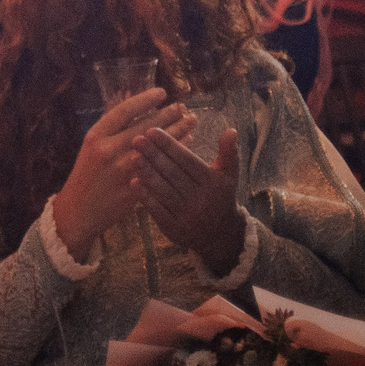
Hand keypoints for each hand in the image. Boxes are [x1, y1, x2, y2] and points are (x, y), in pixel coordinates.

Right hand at [53, 88, 186, 257]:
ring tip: (191, 121)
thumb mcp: (92, 146)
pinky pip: (161, 166)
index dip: (145, 100)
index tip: (163, 92)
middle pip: (144, 127)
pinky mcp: (134, 187)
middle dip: (168, 115)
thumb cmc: (87, 174)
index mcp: (96, 136)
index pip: (123, 111)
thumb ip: (112, 130)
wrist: (79, 209)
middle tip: (185, 107)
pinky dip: (175, 153)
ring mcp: (122, 170)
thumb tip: (138, 107)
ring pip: (156, 147)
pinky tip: (188, 144)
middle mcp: (108, 150)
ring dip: (177, 132)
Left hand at [137, 120, 244, 275]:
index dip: (169, 145)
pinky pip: (157, 210)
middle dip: (154, 155)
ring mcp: (187, 215)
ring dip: (147, 173)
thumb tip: (231, 129)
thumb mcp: (229, 176)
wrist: (220, 236)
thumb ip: (229, 153)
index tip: (151, 130)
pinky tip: (133, 181)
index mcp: (213, 183)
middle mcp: (201, 200)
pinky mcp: (174, 228)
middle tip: (136, 139)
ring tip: (133, 156)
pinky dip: (145, 196)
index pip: (188, 160)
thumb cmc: (220, 196)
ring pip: (163, 191)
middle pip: (173, 174)